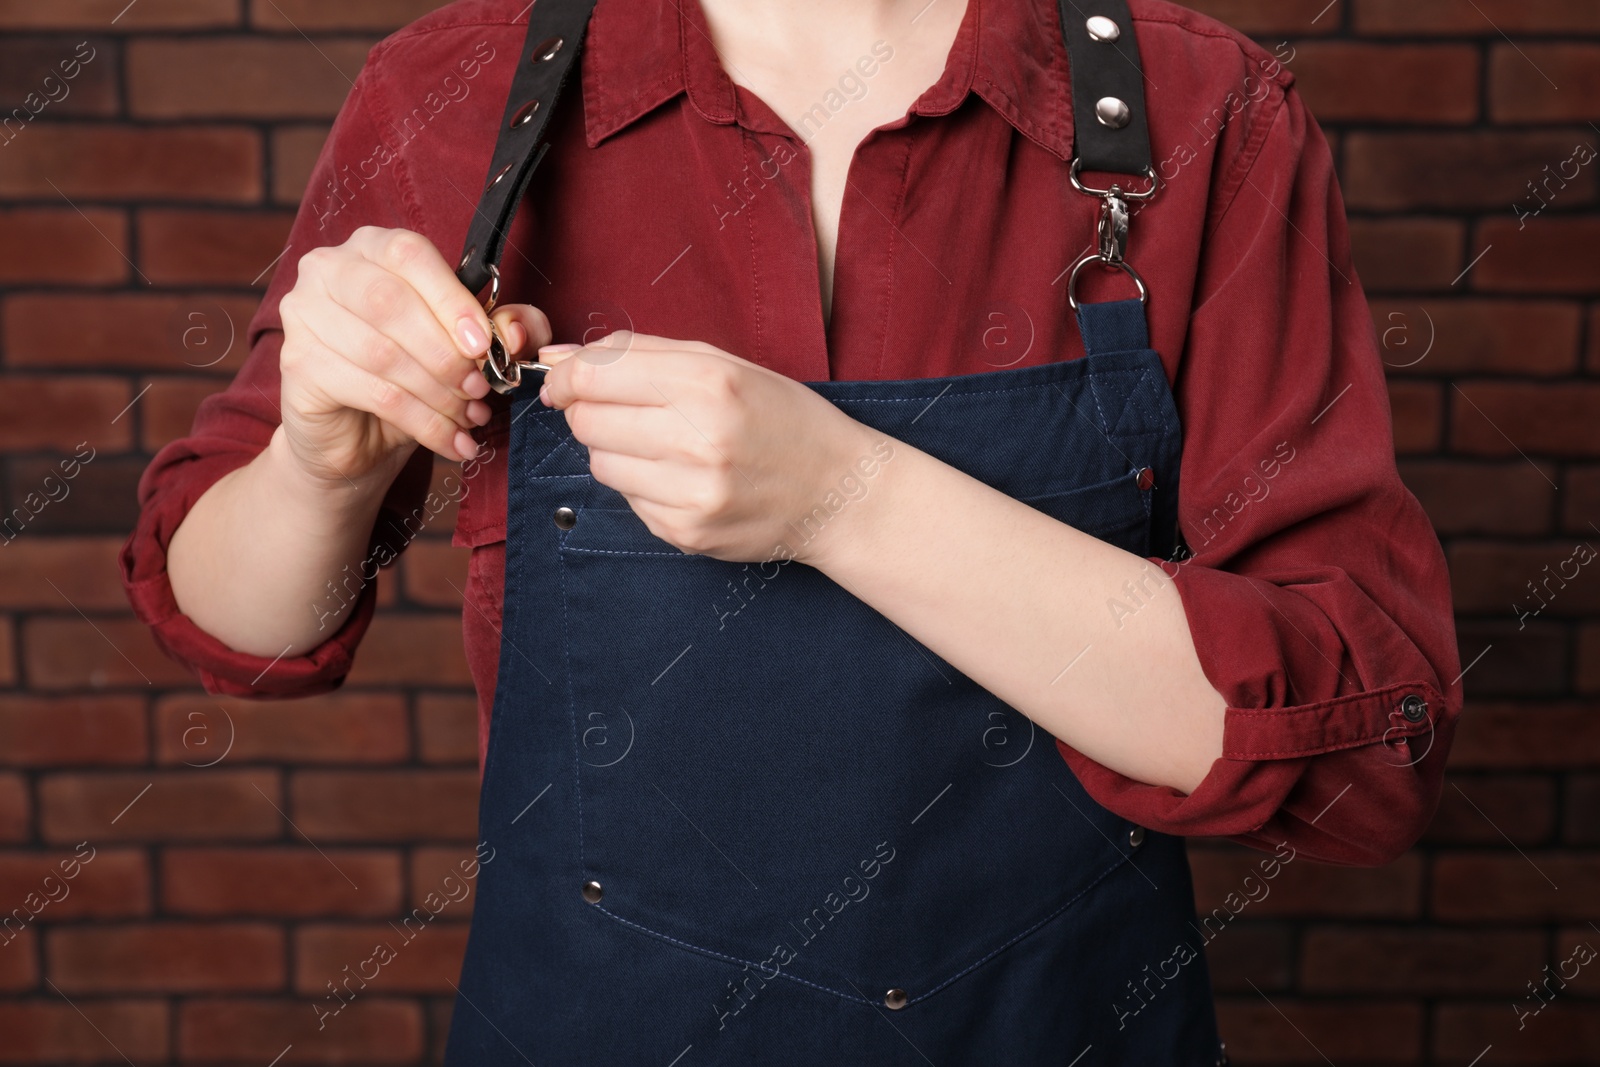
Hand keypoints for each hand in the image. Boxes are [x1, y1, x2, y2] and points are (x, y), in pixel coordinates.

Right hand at [277, 226, 552, 484]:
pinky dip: (423, 421)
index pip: (409, 254)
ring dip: (439, 393)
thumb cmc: (414, 376)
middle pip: (391, 303)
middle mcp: (327, 269)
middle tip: (480, 388)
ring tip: (470, 416)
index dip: (452, 300)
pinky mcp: (297, 366)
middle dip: (446, 354)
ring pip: (382, 354)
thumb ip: (505, 328)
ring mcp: (304, 315)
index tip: (483, 344)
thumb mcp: (468, 347)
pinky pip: (372, 393)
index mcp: (371, 247)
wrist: (358, 436)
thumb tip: (516, 331)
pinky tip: (451, 440)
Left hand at [533, 332, 882, 562]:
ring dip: (618, 451)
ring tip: (666, 446)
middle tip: (627, 412)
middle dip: (592, 413)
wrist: (839, 492)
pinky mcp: (686, 532)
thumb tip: (558, 357)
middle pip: (588, 421)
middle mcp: (699, 438)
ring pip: (600, 464)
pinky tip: (685, 479)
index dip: (566, 377)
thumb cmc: (782, 420)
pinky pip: (629, 501)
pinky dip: (644, 486)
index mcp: (710, 382)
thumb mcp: (725, 365)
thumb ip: (640, 354)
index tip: (564, 382)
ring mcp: (692, 492)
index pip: (595, 377)